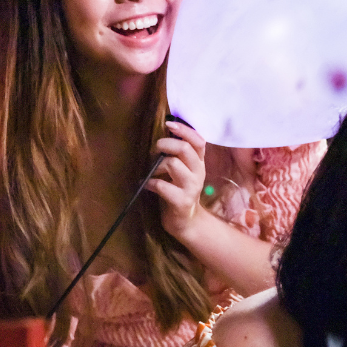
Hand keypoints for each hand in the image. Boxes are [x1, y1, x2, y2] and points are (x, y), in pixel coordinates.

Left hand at [147, 120, 208, 240]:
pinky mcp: (181, 201)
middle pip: (185, 149)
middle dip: (166, 144)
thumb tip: (166, 131)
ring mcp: (191, 187)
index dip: (185, 130)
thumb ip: (179, 154)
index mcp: (199, 163)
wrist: (186, 222)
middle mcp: (199, 173)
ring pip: (173, 164)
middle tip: (155, 149)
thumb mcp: (184, 171)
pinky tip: (147, 184)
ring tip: (152, 171)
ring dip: (157, 165)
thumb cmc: (179, 191)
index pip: (199, 140)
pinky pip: (162, 185)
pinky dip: (150, 182)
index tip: (168, 124)